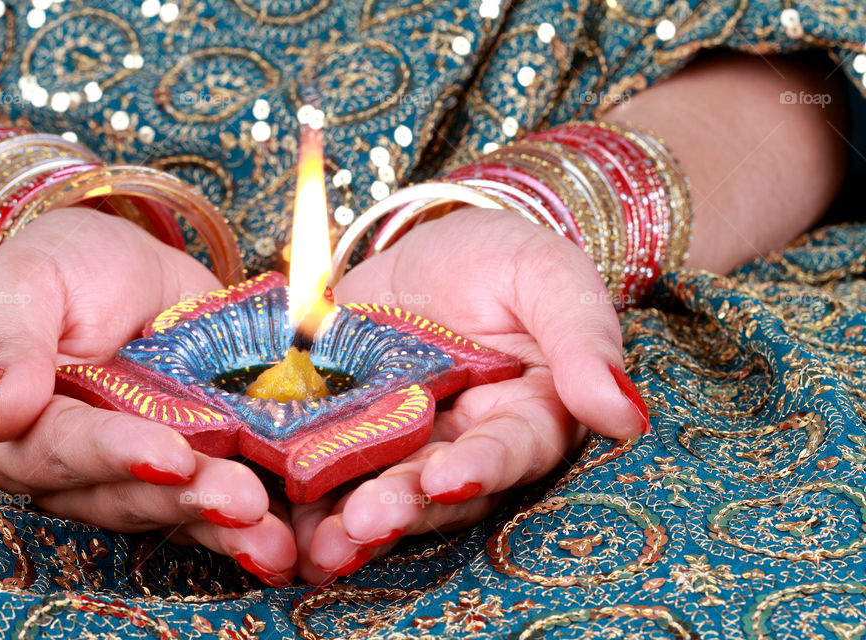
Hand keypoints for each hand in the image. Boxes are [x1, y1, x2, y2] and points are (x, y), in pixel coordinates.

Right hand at [0, 208, 296, 584]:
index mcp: (28, 430)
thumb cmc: (65, 268)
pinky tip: (291, 535)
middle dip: (188, 500)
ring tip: (271, 529)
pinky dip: (257, 517)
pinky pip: (220, 500)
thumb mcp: (26, 283)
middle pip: (131, 494)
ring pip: (180, 510)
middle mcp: (83, 469)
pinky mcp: (198, 465)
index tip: (170, 456)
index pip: (67, 450)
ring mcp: (144, 472)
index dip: (118, 455)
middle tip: (243, 500)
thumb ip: (10, 344)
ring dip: (226, 523)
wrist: (124, 264)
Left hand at [294, 208, 648, 583]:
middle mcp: (460, 444)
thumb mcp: (549, 278)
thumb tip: (626, 417)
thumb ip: (584, 341)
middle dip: (399, 508)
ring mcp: (397, 441)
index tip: (447, 476)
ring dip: (343, 522)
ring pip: (374, 490)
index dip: (479, 467)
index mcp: (524, 416)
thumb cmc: (506, 260)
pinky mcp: (342, 426)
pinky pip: (319, 464)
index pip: (508, 450)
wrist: (433, 245)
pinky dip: (295, 493)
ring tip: (312, 546)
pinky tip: (270, 512)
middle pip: (433, 489)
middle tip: (363, 524)